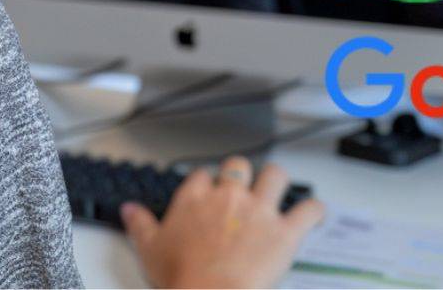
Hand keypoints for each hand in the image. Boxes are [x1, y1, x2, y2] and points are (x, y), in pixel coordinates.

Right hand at [121, 157, 324, 288]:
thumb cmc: (182, 277)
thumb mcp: (150, 250)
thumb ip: (139, 225)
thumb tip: (128, 210)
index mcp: (194, 200)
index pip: (201, 176)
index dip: (206, 181)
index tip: (208, 190)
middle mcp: (228, 197)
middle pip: (238, 166)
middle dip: (242, 173)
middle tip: (243, 187)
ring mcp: (259, 212)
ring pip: (275, 176)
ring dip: (277, 180)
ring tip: (278, 187)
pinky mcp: (285, 232)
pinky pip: (308, 211)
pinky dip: (314, 210)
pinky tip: (314, 212)